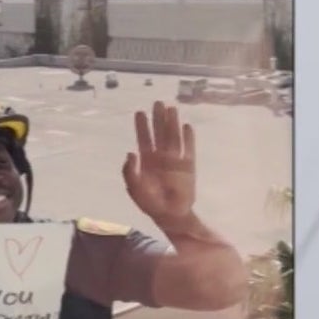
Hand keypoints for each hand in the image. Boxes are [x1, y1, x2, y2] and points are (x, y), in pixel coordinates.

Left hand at [122, 101, 196, 227]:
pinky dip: (189, 138)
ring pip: (174, 137)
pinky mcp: (189, 166)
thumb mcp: (134, 189)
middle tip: (157, 102)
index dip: (141, 126)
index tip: (139, 112)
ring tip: (172, 108)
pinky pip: (189, 149)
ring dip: (173, 123)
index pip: (143, 139)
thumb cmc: (150, 203)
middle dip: (158, 119)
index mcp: (146, 161)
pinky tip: (187, 126)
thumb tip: (130, 153)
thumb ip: (129, 172)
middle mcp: (161, 157)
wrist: (170, 215)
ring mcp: (175, 160)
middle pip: (159, 133)